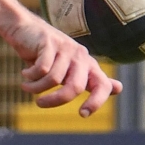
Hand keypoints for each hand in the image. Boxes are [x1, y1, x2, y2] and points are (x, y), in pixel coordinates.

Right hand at [0, 15, 121, 117]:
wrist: (25, 29)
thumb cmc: (47, 54)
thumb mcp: (68, 69)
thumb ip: (90, 80)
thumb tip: (119, 88)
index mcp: (88, 65)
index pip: (102, 85)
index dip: (96, 102)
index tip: (82, 114)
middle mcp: (80, 56)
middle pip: (75, 87)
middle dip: (55, 100)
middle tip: (39, 103)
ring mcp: (65, 48)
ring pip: (53, 79)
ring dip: (35, 88)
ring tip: (26, 86)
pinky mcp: (49, 43)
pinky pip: (41, 69)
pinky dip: (30, 76)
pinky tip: (25, 74)